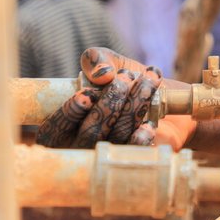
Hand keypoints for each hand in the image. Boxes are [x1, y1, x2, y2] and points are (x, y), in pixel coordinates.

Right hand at [36, 47, 184, 147]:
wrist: (165, 97)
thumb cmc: (125, 80)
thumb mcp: (108, 63)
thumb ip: (96, 59)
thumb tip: (101, 73)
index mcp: (63, 127)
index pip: (54, 129)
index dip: (70, 113)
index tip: (87, 94)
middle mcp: (82, 146)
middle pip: (90, 132)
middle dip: (110, 101)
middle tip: (127, 77)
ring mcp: (108, 156)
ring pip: (116, 136)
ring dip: (134, 105)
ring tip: (149, 81)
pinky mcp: (133, 160)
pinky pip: (135, 152)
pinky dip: (142, 135)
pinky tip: (149, 122)